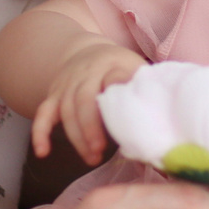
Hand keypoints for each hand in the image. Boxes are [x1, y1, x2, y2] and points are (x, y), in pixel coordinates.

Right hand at [28, 40, 145, 164]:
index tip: (127, 110)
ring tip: (91, 157)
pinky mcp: (54, 94)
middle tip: (99, 150)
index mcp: (116, 65)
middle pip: (84, 99)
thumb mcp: (139, 74)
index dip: (118, 91)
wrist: (88, 52)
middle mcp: (89, 71)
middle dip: (90, 126)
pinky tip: (42, 152)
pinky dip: (40, 132)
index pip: (116, 77)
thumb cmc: (121, 71)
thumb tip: (169, 137)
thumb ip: (150, 97)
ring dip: (76, 136)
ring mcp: (68, 83)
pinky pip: (43, 113)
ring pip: (65, 109)